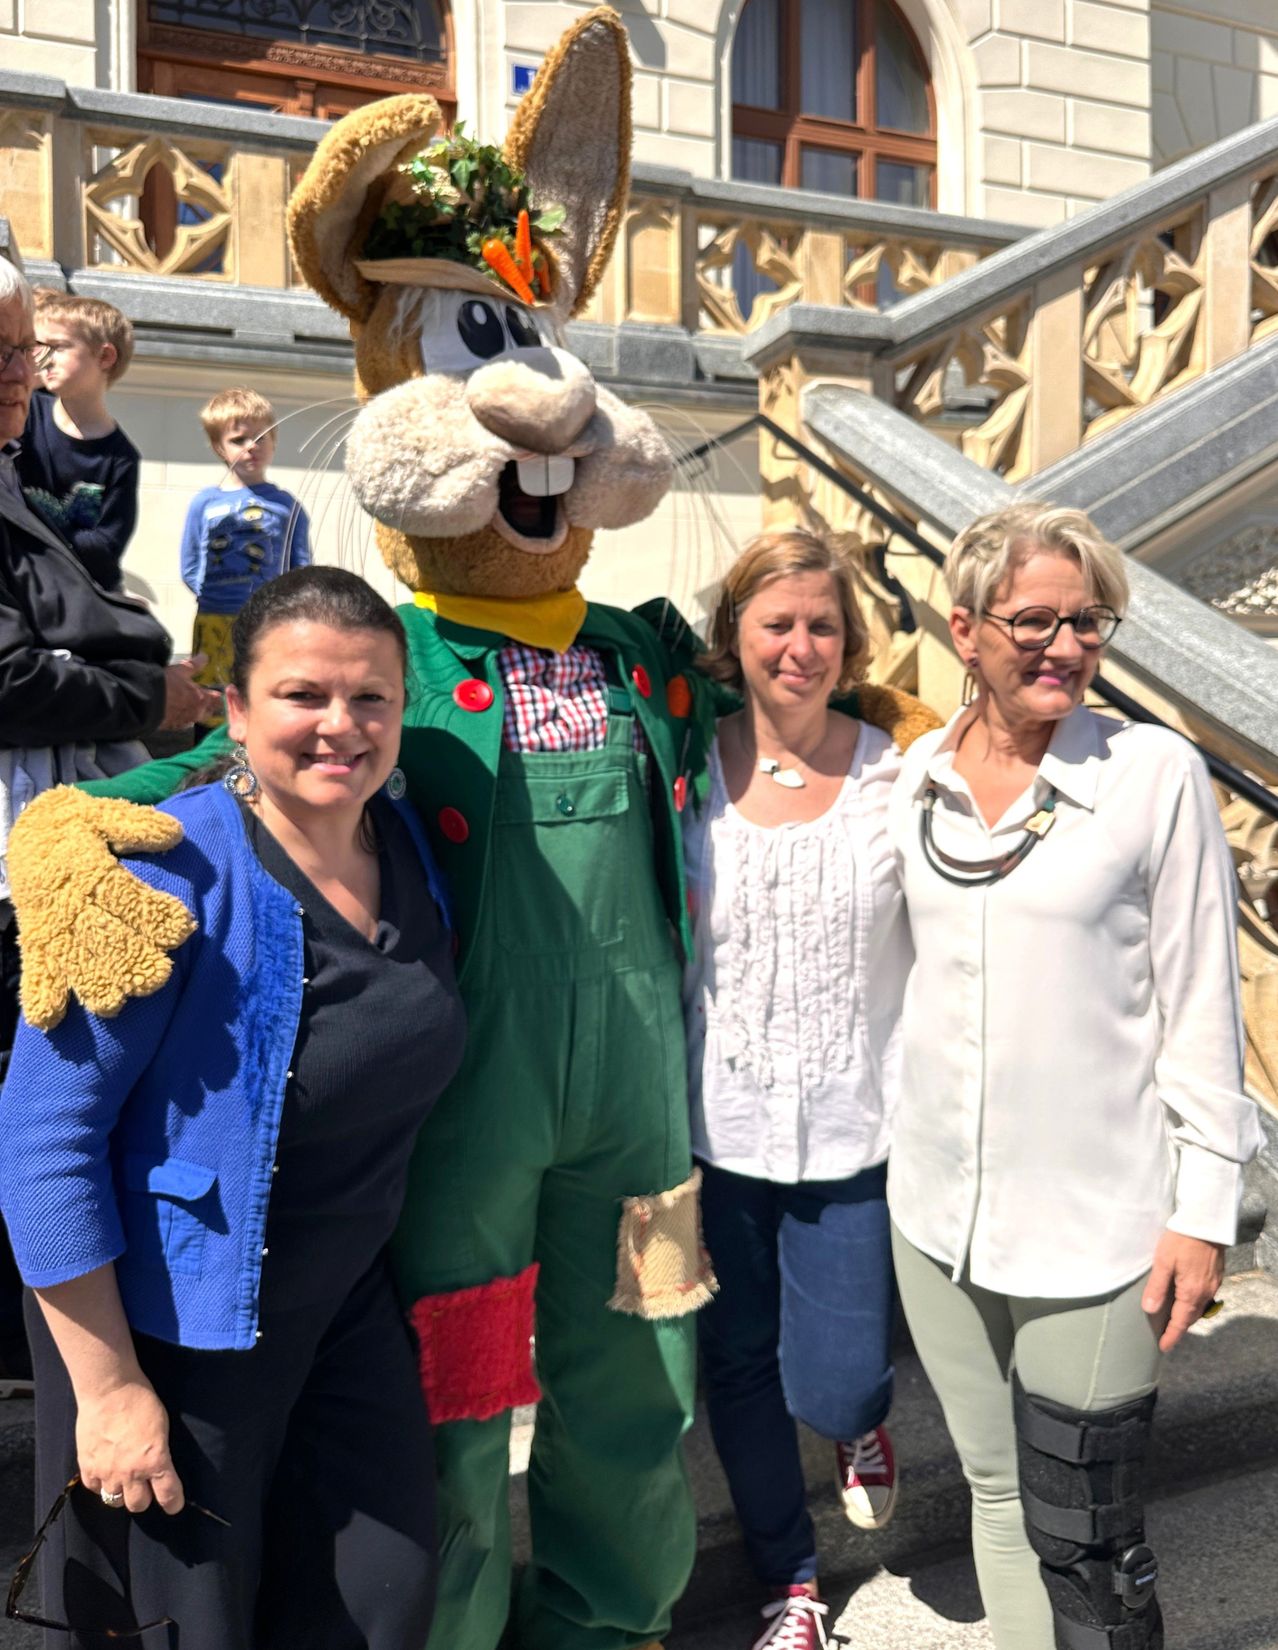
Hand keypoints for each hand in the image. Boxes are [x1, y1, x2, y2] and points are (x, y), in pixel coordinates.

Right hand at [7, 787, 194, 1028]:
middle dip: (129, 957)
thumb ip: (137, 823)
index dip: (152, 911)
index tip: (184, 926)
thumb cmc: (80, 825)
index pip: (122, 893)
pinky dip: (39, 994)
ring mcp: (50, 925)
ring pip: (70, 959)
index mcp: (86, 868)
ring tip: (114, 1005)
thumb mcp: (105, 813)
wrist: (29, 833)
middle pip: (99, 935)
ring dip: (91, 983)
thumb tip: (174, 832)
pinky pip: (34, 969)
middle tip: (160, 976)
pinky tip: (48, 1022)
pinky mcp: (36, 941)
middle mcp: (67, 901)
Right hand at [76, 1378, 184, 1515]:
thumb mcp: (162, 1427)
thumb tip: (158, 1466)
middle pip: (139, 1505)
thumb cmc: (141, 1401)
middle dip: (144, 1498)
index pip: (168, 1494)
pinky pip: (94, 1489)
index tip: (174, 1505)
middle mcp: (131, 1473)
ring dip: (121, 1493)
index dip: (173, 1503)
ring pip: (114, 1502)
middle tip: (144, 1486)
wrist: (110, 1389)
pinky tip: (104, 1473)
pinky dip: (100, 1484)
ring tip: (123, 1481)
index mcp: (155, 1461)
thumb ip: (159, 1452)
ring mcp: (107, 1472)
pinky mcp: (87, 1467)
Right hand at [160, 657, 222, 729]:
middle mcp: (196, 713)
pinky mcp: (172, 727)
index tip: (217, 691)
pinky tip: (174, 710)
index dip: (218, 695)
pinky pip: (181, 723)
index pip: (219, 699)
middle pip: (209, 712)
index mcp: (202, 699)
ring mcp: (184, 722)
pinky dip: (180, 717)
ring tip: (186, 703)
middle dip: (208, 706)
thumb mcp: (181, 670)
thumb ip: (195, 665)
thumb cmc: (164, 684)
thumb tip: (204, 657)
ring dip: (194, 712)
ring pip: (195, 718)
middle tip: (203, 698)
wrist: (144, 702)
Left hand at [1141, 1230, 1224, 1351]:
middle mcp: (1206, 1292)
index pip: (1180, 1322)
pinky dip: (1194, 1304)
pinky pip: (1205, 1297)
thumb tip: (1149, 1309)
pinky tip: (1186, 1299)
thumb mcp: (1163, 1262)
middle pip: (1191, 1317)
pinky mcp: (1216, 1275)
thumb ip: (1157, 1287)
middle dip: (1179, 1328)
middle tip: (1166, 1335)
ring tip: (1174, 1320)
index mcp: (1191, 1293)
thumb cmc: (1181, 1240)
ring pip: (1199, 1307)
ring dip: (1187, 1316)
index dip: (1171, 1335)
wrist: (1206, 1222)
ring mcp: (1213, 1284)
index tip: (1163, 1347)